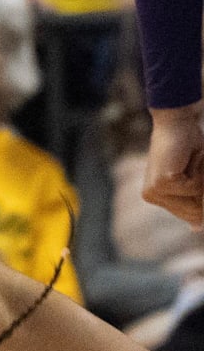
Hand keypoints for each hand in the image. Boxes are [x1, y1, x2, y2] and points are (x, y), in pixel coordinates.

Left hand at [144, 106, 203, 227]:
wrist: (176, 121)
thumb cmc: (189, 144)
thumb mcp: (194, 176)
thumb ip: (195, 199)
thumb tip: (196, 229)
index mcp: (156, 196)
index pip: (188, 214)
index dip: (202, 207)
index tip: (200, 217)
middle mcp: (152, 196)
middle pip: (193, 211)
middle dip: (203, 189)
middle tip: (194, 163)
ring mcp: (155, 191)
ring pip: (196, 199)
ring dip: (203, 178)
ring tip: (195, 160)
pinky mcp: (163, 183)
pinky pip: (195, 186)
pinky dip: (200, 170)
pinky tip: (191, 157)